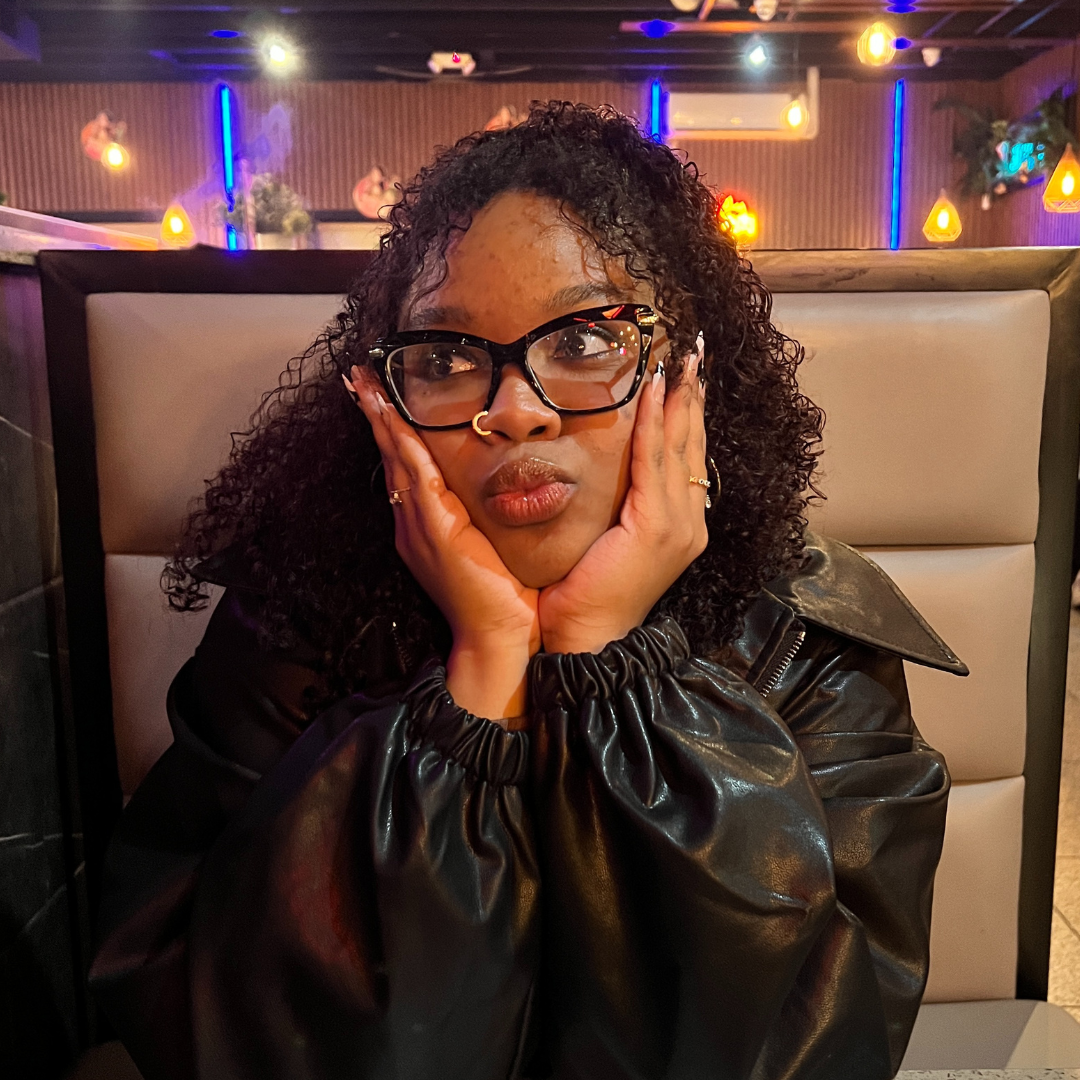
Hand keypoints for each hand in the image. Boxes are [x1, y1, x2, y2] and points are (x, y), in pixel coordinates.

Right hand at [350, 367, 539, 722]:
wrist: (499, 639)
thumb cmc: (504, 598)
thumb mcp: (492, 546)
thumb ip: (488, 517)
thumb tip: (509, 485)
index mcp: (427, 525)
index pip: (406, 465)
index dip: (393, 429)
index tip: (382, 393)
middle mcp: (414, 523)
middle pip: (391, 455)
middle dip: (376, 414)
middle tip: (360, 374)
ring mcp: (419, 527)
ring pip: (396, 460)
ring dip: (381, 419)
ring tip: (365, 383)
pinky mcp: (433, 531)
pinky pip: (414, 478)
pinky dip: (402, 445)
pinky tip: (392, 416)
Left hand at [537, 344, 710, 655]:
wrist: (584, 637)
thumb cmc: (585, 591)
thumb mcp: (608, 538)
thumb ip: (619, 502)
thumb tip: (607, 463)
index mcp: (679, 525)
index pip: (685, 458)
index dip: (687, 414)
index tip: (685, 375)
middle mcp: (689, 522)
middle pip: (693, 445)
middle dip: (693, 395)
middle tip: (696, 350)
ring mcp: (679, 525)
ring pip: (679, 446)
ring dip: (679, 397)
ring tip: (681, 358)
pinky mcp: (657, 526)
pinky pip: (655, 461)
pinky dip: (655, 422)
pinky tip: (654, 391)